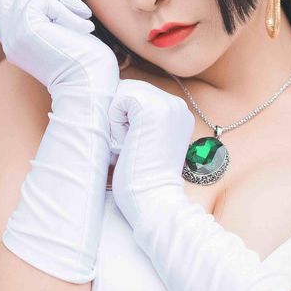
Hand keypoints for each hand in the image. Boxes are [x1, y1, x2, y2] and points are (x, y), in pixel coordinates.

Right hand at [0, 0, 119, 94]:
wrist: (91, 90)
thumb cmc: (89, 68)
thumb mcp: (66, 35)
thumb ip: (52, 15)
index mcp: (16, 42)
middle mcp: (9, 40)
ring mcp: (14, 36)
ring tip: (84, 14)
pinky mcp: (26, 30)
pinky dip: (66, 6)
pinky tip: (84, 25)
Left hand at [108, 79, 194, 226]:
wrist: (153, 200)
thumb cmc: (141, 179)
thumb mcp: (144, 141)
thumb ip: (138, 119)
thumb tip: (113, 98)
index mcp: (177, 113)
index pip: (137, 95)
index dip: (124, 118)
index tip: (136, 146)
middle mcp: (177, 104)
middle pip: (129, 89)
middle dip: (120, 116)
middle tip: (131, 147)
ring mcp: (167, 103)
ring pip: (123, 92)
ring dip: (117, 119)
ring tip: (130, 144)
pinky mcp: (152, 106)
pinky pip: (118, 98)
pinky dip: (115, 121)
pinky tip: (128, 142)